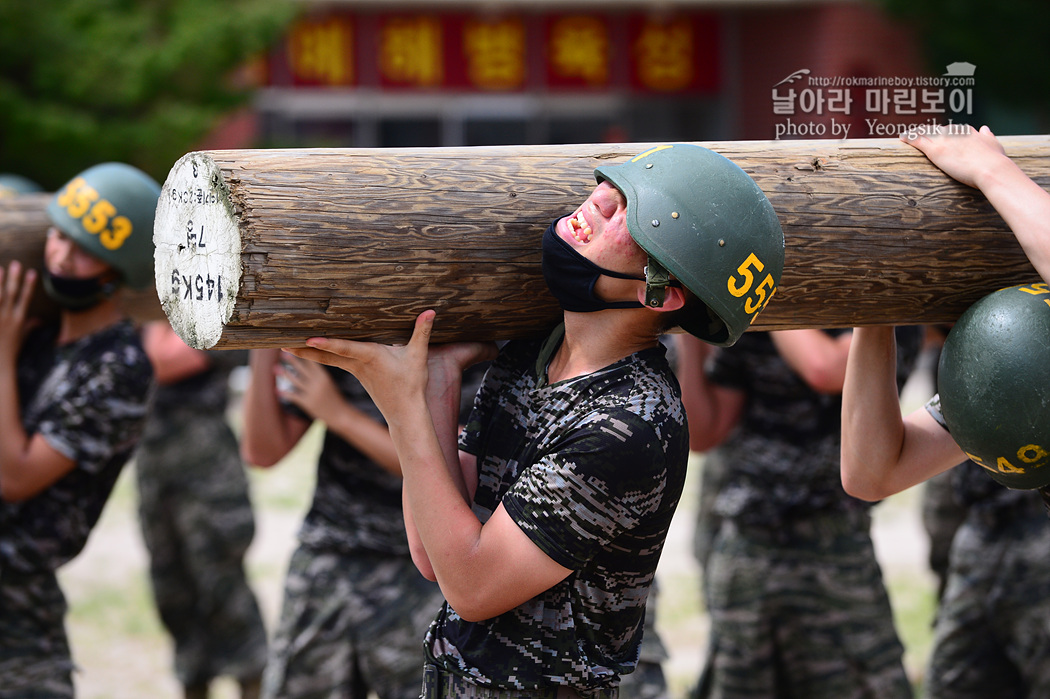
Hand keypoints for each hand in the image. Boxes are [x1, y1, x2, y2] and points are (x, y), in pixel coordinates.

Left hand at [0, 261, 37, 360]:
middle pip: (11, 294)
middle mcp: (7, 318)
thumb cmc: (9, 351)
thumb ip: (29, 327)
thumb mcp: (21, 338)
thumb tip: (39, 321)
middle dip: (14, 278)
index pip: (26, 298)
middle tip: (15, 264)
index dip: (29, 285)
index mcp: (19, 320)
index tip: (32, 271)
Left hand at [275, 351, 344, 422]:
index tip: (294, 345)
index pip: (312, 359)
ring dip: (284, 373)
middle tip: (281, 352)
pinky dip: (284, 392)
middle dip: (291, 359)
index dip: (302, 352)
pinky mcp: (307, 403)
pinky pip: (292, 395)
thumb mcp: (329, 383)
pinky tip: (277, 390)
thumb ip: (319, 374)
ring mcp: (312, 392)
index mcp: (324, 375)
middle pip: (301, 367)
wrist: (341, 416)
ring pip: (295, 380)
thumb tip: (307, 365)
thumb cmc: (336, 398)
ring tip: (276, 368)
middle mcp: (318, 382)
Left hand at [284, 311, 438, 424]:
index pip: (344, 348)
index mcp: (370, 358)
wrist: (405, 413)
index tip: (308, 339)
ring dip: (306, 353)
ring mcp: (354, 371)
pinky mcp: (355, 374)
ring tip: (286, 345)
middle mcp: (357, 364)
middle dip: (303, 350)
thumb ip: (422, 332)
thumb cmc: (411, 385)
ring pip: (326, 360)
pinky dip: (319, 355)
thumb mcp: (418, 357)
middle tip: (280, 343)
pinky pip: (333, 362)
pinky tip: (310, 349)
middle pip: (325, 356)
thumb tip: (430, 311)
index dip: (327, 343)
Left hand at [901, 124, 1007, 188]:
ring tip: (907, 135)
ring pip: (926, 134)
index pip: (953, 129)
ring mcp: (945, 141)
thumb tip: (985, 128)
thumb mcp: (994, 145)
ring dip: (916, 134)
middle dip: (928, 132)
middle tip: (918, 134)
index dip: (944, 132)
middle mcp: (956, 134)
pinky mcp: (936, 150)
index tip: (938, 133)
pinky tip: (902, 138)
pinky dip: (909, 138)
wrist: (991, 168)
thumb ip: (988, 136)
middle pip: (938, 130)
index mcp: (969, 132)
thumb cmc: (995, 161)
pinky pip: (919, 141)